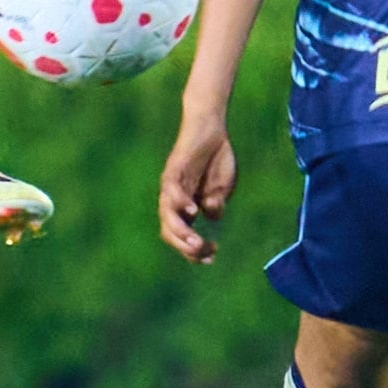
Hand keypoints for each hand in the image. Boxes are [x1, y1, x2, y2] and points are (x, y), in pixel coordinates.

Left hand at [158, 107, 235, 261]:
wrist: (212, 129)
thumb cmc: (216, 158)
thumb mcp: (221, 188)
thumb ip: (216, 204)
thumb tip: (211, 217)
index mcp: (184, 207)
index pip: (181, 236)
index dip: (193, 252)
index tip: (212, 258)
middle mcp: (173, 199)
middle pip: (168, 231)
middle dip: (185, 247)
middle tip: (204, 253)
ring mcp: (171, 185)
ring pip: (166, 214)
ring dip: (180, 231)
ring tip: (195, 242)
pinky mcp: (174, 169)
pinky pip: (171, 188)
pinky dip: (179, 201)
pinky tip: (193, 210)